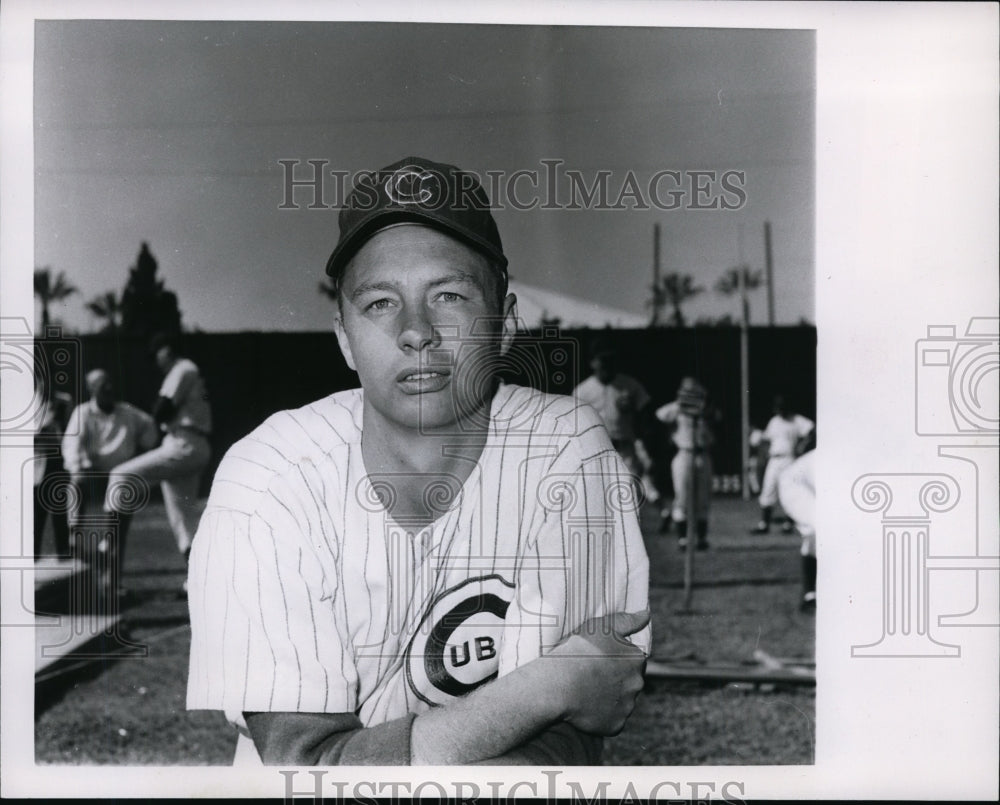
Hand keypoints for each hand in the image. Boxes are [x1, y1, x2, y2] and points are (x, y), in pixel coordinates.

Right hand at [543, 610, 649, 735]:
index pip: (633, 660)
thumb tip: (646, 614)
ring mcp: (627, 706)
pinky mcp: (616, 725)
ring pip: (621, 701)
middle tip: (591, 675)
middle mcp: (637, 684)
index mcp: (637, 659)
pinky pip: (612, 719)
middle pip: (629, 681)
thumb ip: (626, 621)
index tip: (599, 659)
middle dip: (615, 679)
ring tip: (586, 690)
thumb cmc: (578, 651)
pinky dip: (603, 715)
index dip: (615, 659)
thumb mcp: (600, 626)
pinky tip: (586, 706)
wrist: (558, 685)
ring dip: (609, 697)